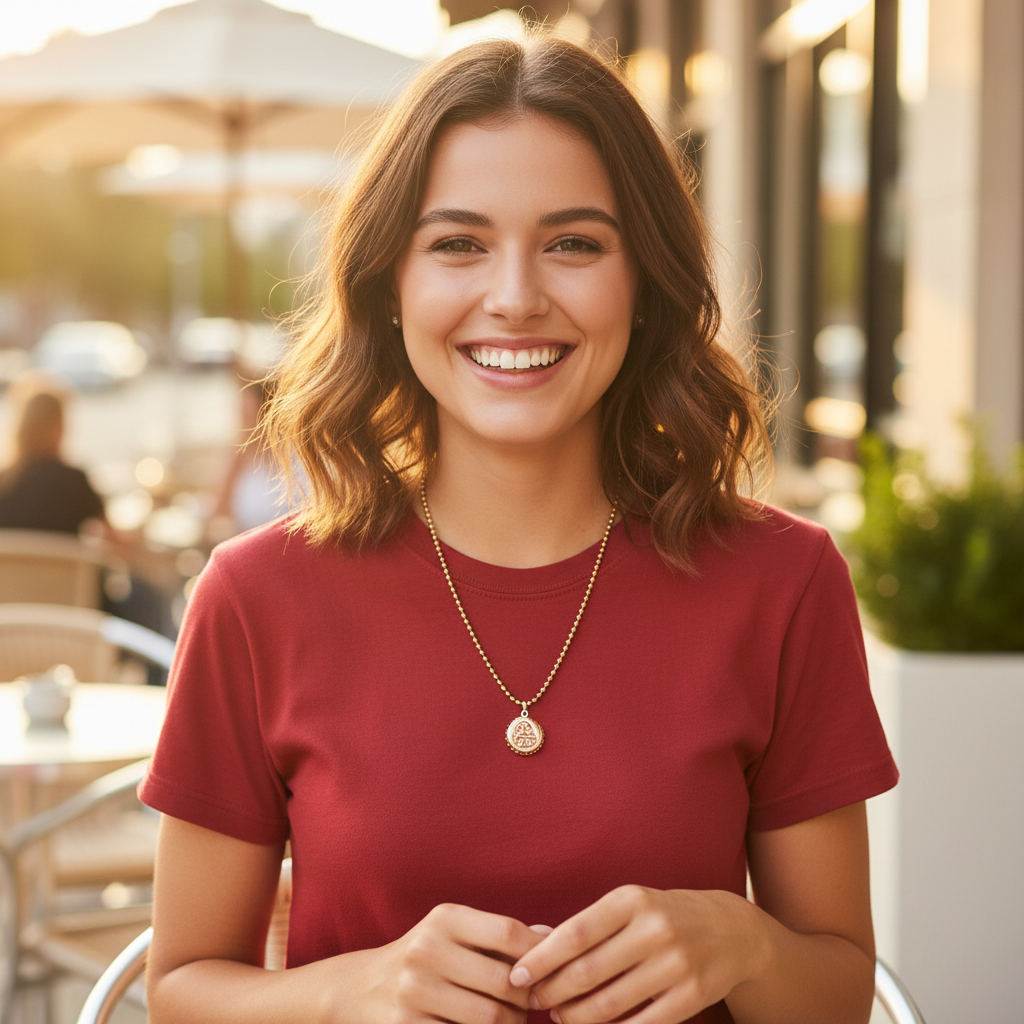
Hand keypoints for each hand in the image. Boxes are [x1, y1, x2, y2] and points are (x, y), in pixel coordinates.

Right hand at [345, 903, 547, 1023]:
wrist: (358, 988)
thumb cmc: (424, 957)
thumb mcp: (454, 932)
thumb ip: (500, 935)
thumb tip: (550, 936)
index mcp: (445, 918)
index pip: (509, 933)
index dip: (539, 955)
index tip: (551, 970)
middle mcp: (428, 949)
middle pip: (504, 982)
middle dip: (527, 999)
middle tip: (532, 1005)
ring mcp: (414, 990)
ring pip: (489, 1018)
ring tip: (512, 1020)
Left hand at [508, 886, 765, 1023]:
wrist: (731, 929)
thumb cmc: (664, 916)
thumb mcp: (631, 905)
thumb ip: (592, 926)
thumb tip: (539, 954)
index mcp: (632, 900)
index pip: (575, 932)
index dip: (542, 958)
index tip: (517, 975)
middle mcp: (654, 928)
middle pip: (588, 971)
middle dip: (553, 991)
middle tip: (534, 1001)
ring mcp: (676, 963)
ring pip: (610, 1003)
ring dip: (576, 1016)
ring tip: (560, 1016)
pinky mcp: (692, 996)